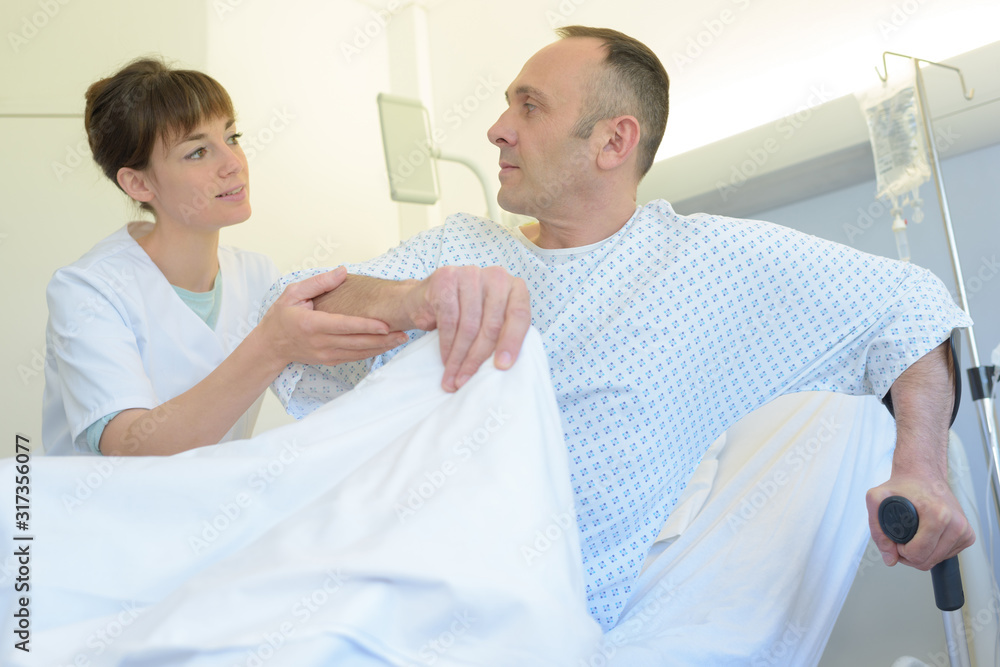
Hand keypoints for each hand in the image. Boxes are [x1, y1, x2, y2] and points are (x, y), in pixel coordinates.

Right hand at [259, 267, 408, 367]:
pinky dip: (371, 353)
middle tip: (404, 333)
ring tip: (401, 339)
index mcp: (312, 324)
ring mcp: (326, 354)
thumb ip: (319, 282)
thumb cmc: (282, 316)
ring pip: (358, 353)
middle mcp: (320, 342)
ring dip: (381, 347)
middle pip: (357, 342)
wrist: (270, 345)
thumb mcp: (293, 293)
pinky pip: (354, 358)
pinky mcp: (329, 361)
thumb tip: (343, 271)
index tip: (386, 324)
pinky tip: (385, 346)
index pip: (345, 325)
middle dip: (383, 339)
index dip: (366, 326)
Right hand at [403, 265, 530, 391]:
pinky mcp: (446, 278)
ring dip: (460, 357)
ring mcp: (471, 274)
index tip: (502, 367)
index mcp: (514, 287)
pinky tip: (445, 360)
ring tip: (454, 378)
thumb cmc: (465, 314)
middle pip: (492, 325)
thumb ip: (502, 334)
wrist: (426, 299)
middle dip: (478, 358)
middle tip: (468, 381)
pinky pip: (449, 320)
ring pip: (469, 326)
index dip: (512, 343)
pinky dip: (447, 345)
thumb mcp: (489, 320)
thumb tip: (506, 368)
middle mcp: (496, 276)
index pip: (519, 316)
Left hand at [866, 470, 974, 569]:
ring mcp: (964, 529)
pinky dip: (934, 551)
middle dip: (910, 556)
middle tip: (902, 540)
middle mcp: (955, 523)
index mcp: (938, 514)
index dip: (900, 552)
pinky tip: (927, 536)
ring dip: (922, 554)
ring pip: (938, 560)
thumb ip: (876, 529)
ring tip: (913, 537)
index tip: (896, 541)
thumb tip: (889, 558)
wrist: (924, 474)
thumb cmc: (904, 486)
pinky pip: (948, 555)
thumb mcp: (877, 498)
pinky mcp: (968, 534)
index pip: (918, 553)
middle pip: (928, 561)